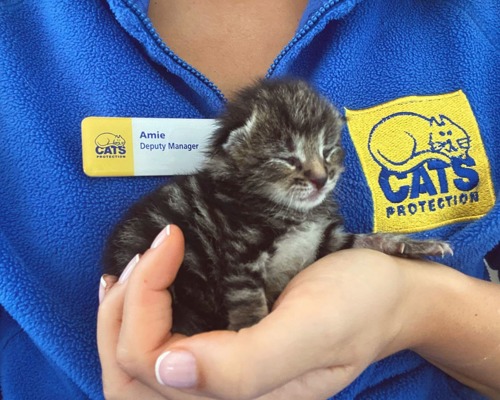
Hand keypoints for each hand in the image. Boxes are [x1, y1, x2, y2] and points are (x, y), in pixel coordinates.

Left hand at [96, 225, 432, 398]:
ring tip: (131, 271)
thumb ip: (247, 364)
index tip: (172, 239)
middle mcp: (226, 398)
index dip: (144, 299)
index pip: (153, 364)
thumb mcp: (316, 327)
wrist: (389, 296)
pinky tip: (138, 287)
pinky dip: (135, 319)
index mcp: (244, 399)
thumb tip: (169, 368)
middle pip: (131, 379)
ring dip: (120, 318)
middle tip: (143, 258)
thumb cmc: (360, 304)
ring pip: (137, 371)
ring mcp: (224, 380)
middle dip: (119, 314)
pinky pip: (160, 352)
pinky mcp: (227, 355)